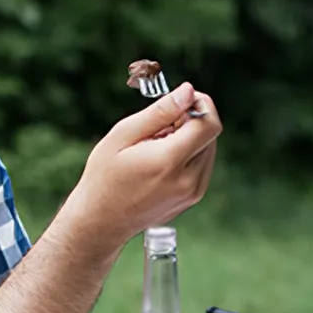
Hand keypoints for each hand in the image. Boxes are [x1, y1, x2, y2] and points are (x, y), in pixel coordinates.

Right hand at [68, 82, 221, 249]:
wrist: (102, 221)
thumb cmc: (105, 175)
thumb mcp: (124, 135)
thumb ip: (160, 112)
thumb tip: (189, 91)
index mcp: (170, 162)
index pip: (209, 124)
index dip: (201, 104)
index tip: (182, 99)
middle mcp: (189, 180)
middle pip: (210, 134)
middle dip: (190, 120)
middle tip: (159, 123)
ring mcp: (194, 192)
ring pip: (209, 148)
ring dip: (189, 136)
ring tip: (156, 143)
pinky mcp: (194, 197)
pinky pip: (203, 164)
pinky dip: (188, 153)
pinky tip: (162, 158)